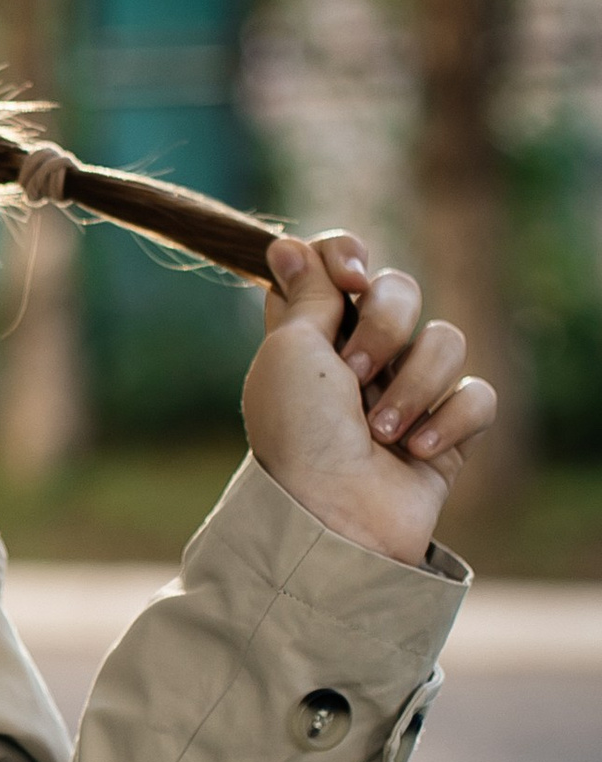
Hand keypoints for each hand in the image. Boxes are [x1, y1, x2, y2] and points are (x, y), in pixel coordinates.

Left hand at [240, 229, 497, 567]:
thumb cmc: (298, 435)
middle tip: (353, 372)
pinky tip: (416, 451)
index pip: (342, 262)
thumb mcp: (289, 352)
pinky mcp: (449, 431)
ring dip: (412, 384)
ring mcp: (408, 392)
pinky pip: (476, 395)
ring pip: (447, 339)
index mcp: (315, 332)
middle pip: (401, 289)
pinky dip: (448, 421)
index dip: (349, 255)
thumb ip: (304, 294)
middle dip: (384, 325)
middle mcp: (362, 355)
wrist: (333, 518)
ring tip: (380, 431)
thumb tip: (285, 243)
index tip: (349, 276)